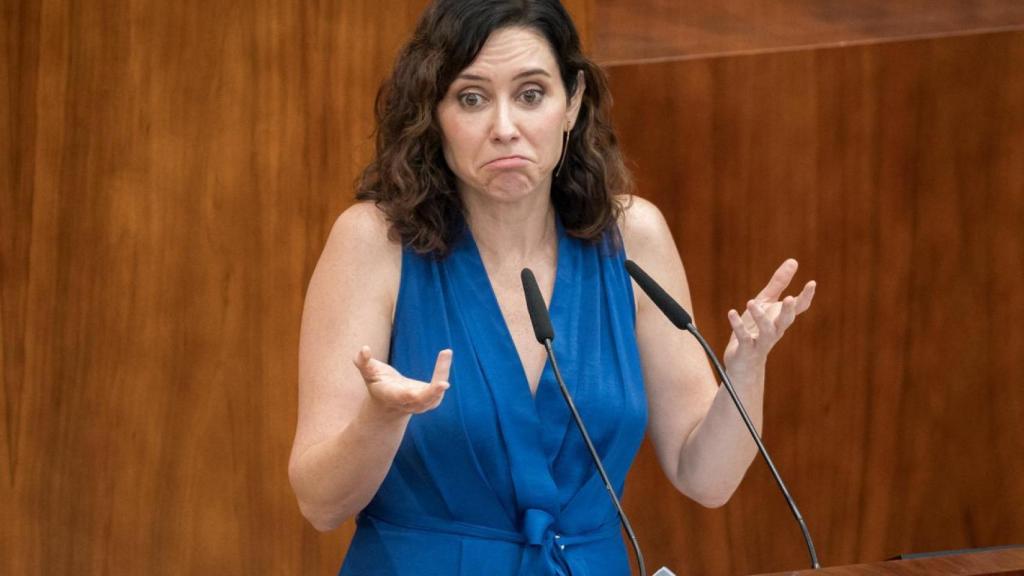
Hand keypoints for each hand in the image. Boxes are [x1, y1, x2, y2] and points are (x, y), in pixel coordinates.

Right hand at [352, 346, 451, 414]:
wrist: (388, 404)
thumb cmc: (377, 384)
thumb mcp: (368, 373)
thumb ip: (363, 362)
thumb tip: (364, 349)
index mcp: (393, 397)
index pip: (405, 397)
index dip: (415, 395)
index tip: (429, 388)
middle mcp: (409, 403)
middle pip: (424, 399)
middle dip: (434, 392)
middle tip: (444, 383)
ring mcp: (422, 403)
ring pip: (436, 393)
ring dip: (442, 372)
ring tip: (446, 352)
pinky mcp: (431, 399)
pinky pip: (440, 385)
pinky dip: (443, 371)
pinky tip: (446, 355)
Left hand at [723, 259, 815, 376]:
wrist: (744, 362)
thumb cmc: (756, 328)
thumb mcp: (766, 303)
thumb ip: (779, 283)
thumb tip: (794, 261)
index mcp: (781, 318)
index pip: (798, 308)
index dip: (806, 297)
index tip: (812, 283)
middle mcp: (775, 330)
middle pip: (786, 321)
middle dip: (788, 310)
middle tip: (789, 298)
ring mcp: (761, 341)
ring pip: (766, 331)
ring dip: (760, 317)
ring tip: (751, 302)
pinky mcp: (747, 349)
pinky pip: (744, 338)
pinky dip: (738, 326)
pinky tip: (732, 313)